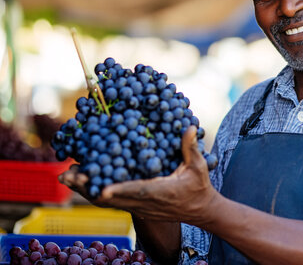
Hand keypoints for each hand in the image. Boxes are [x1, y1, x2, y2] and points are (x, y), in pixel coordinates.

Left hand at [59, 126, 218, 222]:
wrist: (200, 209)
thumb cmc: (199, 186)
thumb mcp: (199, 166)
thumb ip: (191, 147)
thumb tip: (188, 126)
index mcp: (163, 191)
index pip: (139, 191)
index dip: (120, 190)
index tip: (101, 189)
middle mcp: (147, 202)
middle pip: (113, 198)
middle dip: (89, 188)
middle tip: (69, 174)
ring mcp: (140, 207)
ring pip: (107, 202)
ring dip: (86, 190)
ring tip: (67, 176)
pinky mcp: (135, 208)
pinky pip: (110, 202)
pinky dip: (93, 192)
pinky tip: (81, 182)